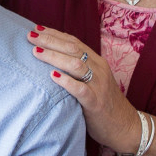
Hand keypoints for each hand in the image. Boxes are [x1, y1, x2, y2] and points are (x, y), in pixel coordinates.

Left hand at [28, 25, 140, 153]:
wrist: (125, 126)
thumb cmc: (103, 103)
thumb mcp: (93, 81)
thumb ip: (79, 69)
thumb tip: (52, 59)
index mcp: (97, 62)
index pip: (74, 42)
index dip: (55, 34)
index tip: (36, 29)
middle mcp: (98, 69)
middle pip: (72, 49)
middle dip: (50, 41)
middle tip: (30, 36)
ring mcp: (98, 85)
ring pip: (76, 65)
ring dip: (54, 56)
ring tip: (36, 52)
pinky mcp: (95, 102)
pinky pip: (81, 89)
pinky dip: (66, 81)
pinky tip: (52, 76)